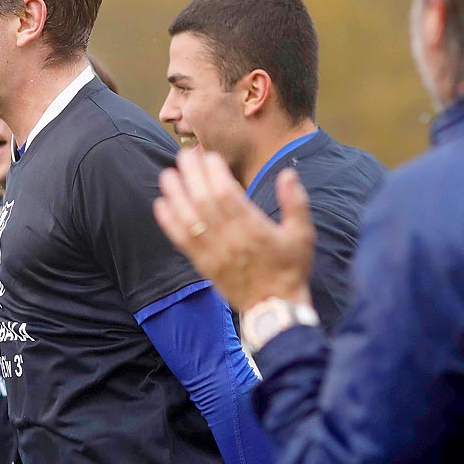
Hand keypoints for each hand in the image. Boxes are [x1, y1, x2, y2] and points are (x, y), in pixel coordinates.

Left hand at [155, 150, 313, 309]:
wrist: (273, 307)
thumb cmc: (290, 268)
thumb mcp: (302, 235)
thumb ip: (296, 203)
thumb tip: (288, 174)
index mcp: (252, 228)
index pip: (227, 194)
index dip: (214, 173)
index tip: (208, 156)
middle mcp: (229, 239)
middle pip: (203, 201)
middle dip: (191, 175)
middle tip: (183, 156)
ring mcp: (213, 252)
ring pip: (188, 218)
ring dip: (175, 195)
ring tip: (167, 175)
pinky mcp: (203, 264)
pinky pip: (181, 241)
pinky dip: (169, 222)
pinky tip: (161, 205)